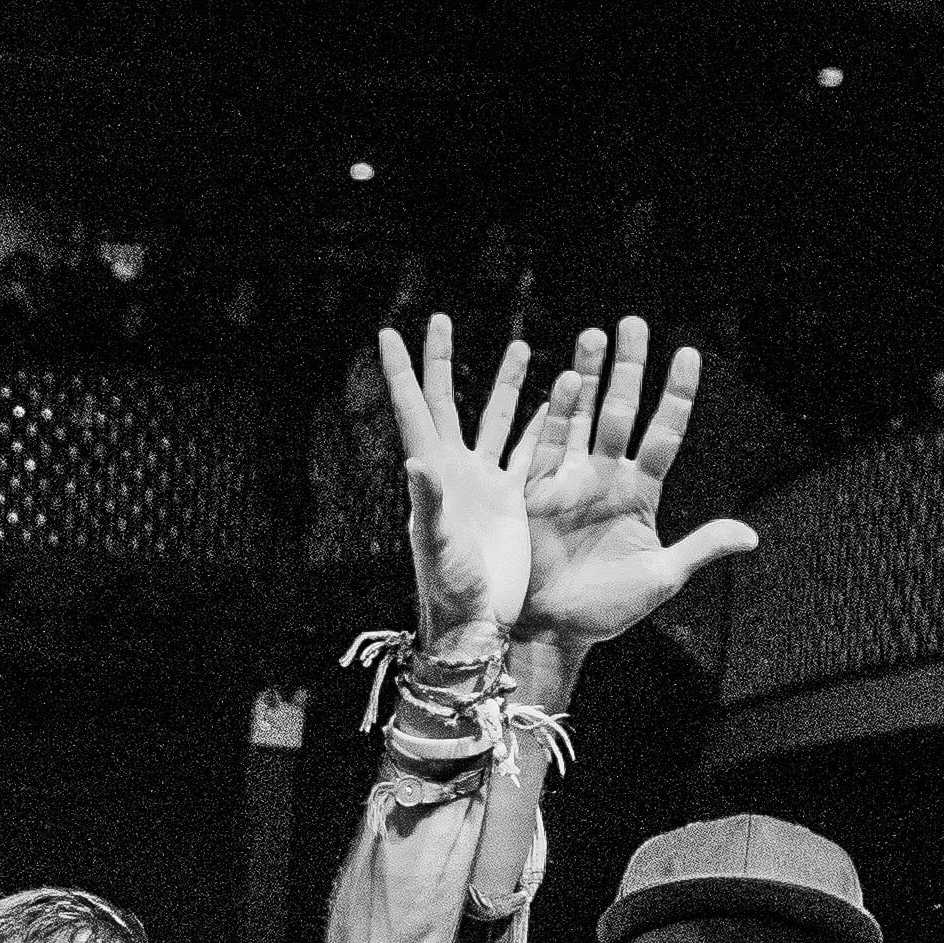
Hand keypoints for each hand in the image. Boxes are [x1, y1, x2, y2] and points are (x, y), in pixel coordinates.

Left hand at [372, 312, 536, 655]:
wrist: (477, 624)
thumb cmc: (449, 590)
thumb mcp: (436, 546)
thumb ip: (427, 503)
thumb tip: (415, 459)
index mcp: (432, 474)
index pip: (413, 410)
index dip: (401, 371)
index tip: (388, 332)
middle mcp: (454, 472)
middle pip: (446, 403)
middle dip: (441, 361)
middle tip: (441, 318)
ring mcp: (483, 485)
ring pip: (493, 421)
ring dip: (504, 385)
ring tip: (519, 346)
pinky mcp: (512, 502)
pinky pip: (528, 453)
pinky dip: (541, 426)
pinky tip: (555, 401)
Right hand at [504, 316, 754, 651]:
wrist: (554, 631)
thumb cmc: (607, 610)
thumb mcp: (661, 578)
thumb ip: (701, 548)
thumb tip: (752, 535)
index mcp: (641, 492)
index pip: (665, 433)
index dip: (678, 395)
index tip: (689, 355)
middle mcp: (606, 477)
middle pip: (623, 410)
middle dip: (629, 367)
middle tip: (635, 322)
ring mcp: (570, 480)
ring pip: (584, 416)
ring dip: (590, 377)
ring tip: (596, 334)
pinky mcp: (537, 492)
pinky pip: (548, 445)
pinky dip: (557, 414)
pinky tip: (566, 381)